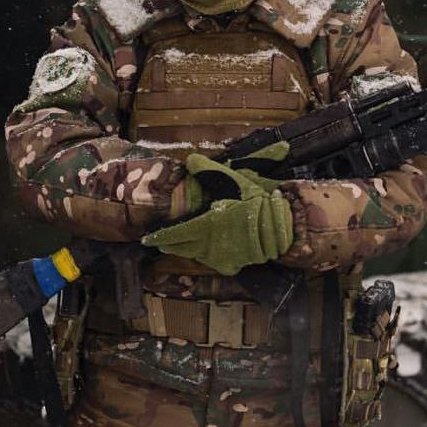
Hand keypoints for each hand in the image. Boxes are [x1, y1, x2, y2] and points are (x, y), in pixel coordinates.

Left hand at [143, 152, 292, 274]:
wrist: (279, 228)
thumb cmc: (254, 203)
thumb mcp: (231, 182)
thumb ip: (208, 172)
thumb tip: (190, 160)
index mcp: (203, 225)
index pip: (173, 234)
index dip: (159, 236)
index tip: (147, 238)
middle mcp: (206, 246)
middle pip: (181, 247)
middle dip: (169, 244)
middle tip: (161, 241)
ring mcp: (218, 258)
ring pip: (195, 255)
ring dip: (187, 249)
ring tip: (180, 245)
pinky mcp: (230, 266)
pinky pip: (213, 261)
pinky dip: (207, 255)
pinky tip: (208, 250)